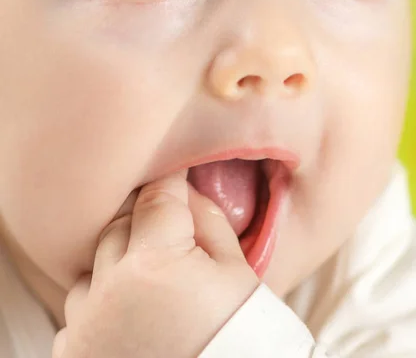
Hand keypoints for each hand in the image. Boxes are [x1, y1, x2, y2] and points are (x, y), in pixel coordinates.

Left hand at [53, 172, 258, 357]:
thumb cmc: (239, 340)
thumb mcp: (237, 274)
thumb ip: (209, 221)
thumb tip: (188, 192)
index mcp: (154, 264)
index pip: (156, 196)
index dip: (172, 182)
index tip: (180, 177)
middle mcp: (108, 292)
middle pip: (120, 224)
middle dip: (148, 222)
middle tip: (177, 237)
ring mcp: (85, 327)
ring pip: (94, 265)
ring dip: (121, 263)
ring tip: (157, 285)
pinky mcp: (74, 355)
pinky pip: (81, 307)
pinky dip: (104, 302)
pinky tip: (136, 315)